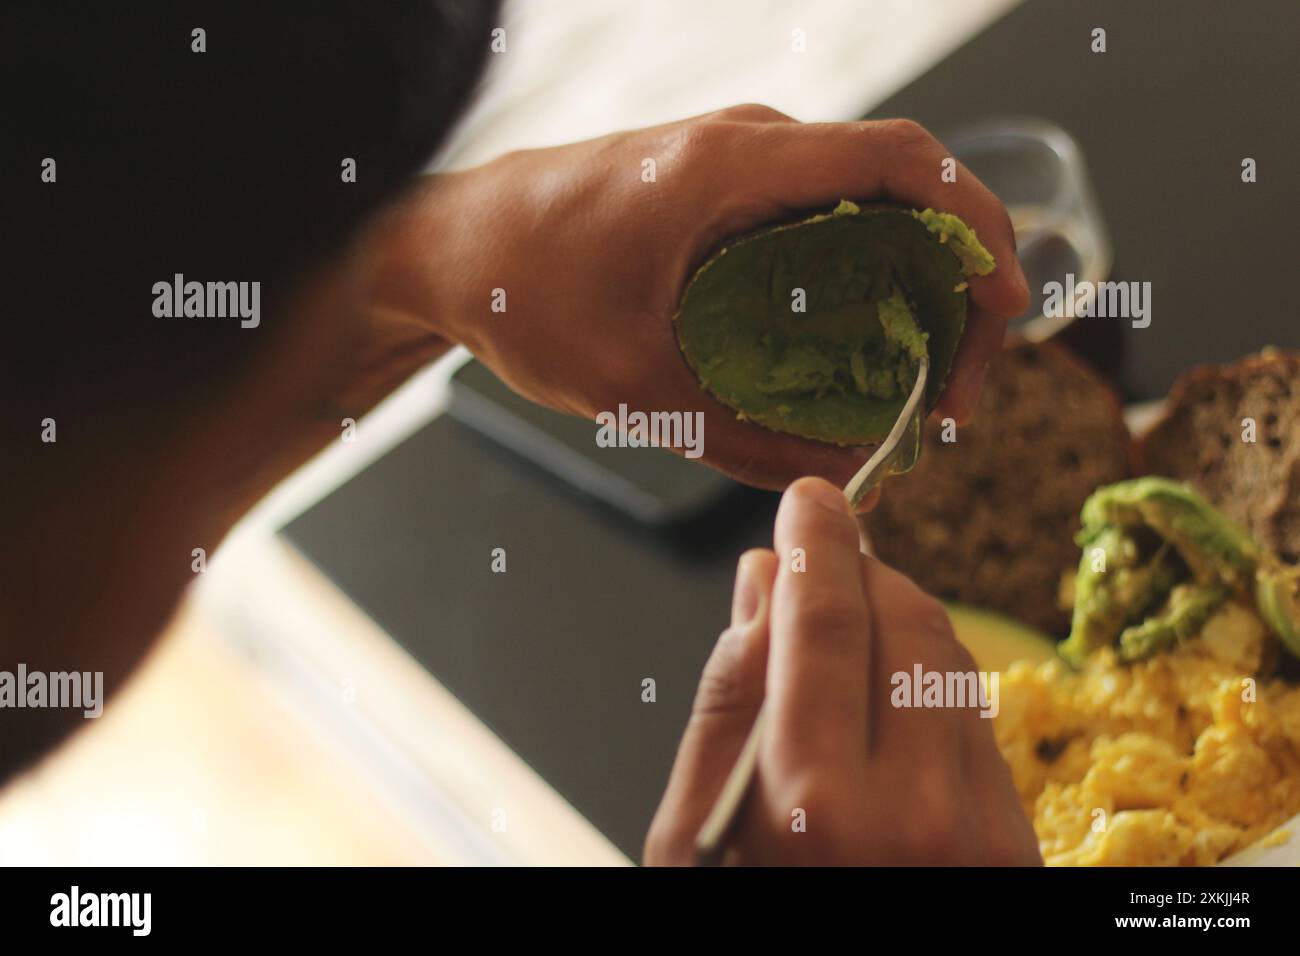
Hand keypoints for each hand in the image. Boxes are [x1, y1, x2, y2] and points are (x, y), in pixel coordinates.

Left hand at [376, 108, 1028, 498]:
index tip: (1004, 307)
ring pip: (868, 206)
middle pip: (904, 188)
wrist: (449, 248)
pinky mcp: (724, 189)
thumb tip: (839, 475)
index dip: (978, 226)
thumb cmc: (522, 295)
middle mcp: (749, 146)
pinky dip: (862, 277)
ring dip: (912, 284)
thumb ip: (741, 438)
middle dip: (956, 283)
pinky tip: (860, 352)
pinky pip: (822, 219)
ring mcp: (738, 162)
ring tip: (922, 383)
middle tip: (955, 390)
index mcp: (732, 168)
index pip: (901, 161)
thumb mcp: (633, 387)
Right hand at [644, 477, 1041, 864]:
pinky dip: (928, 683)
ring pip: (950, 663)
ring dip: (898, 618)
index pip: (824, 623)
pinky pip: (977, 723)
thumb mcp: (694, 839)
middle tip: (820, 556)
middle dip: (861, 570)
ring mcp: (980, 828)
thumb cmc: (746, 923)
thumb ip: (725, 707)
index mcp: (815, 802)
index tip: (809, 499)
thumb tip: (760, 583)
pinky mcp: (1015, 845)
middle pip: (904, 623)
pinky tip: (887, 697)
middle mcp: (915, 807)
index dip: (815, 544)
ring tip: (848, 623)